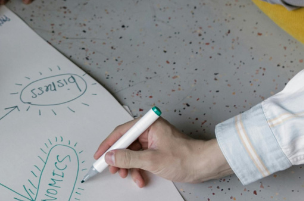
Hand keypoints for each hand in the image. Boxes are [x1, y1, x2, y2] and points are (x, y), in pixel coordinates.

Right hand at [94, 118, 232, 186]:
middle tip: (113, 170)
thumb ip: (128, 157)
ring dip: (129, 166)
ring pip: (133, 153)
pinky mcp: (158, 150)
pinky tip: (140, 178)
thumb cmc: (185, 157)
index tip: (99, 155)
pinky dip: (138, 169)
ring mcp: (154, 140)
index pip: (122, 132)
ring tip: (128, 177)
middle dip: (119, 158)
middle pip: (126, 143)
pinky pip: (141, 158)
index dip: (108, 144)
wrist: (204, 165)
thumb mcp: (152, 160)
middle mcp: (150, 130)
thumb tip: (111, 156)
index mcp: (148, 124)